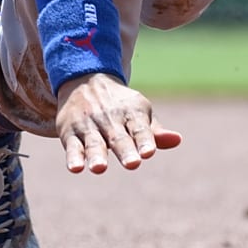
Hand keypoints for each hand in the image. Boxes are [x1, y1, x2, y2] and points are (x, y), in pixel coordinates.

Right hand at [54, 72, 181, 173]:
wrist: (84, 79)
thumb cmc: (119, 106)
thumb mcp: (139, 113)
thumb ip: (155, 132)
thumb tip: (177, 140)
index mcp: (131, 112)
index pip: (139, 128)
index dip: (145, 140)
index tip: (149, 152)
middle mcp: (109, 118)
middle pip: (118, 137)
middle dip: (125, 150)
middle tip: (132, 164)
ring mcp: (88, 125)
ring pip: (94, 142)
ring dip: (97, 155)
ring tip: (100, 168)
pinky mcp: (69, 133)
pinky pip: (72, 146)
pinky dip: (73, 157)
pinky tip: (76, 168)